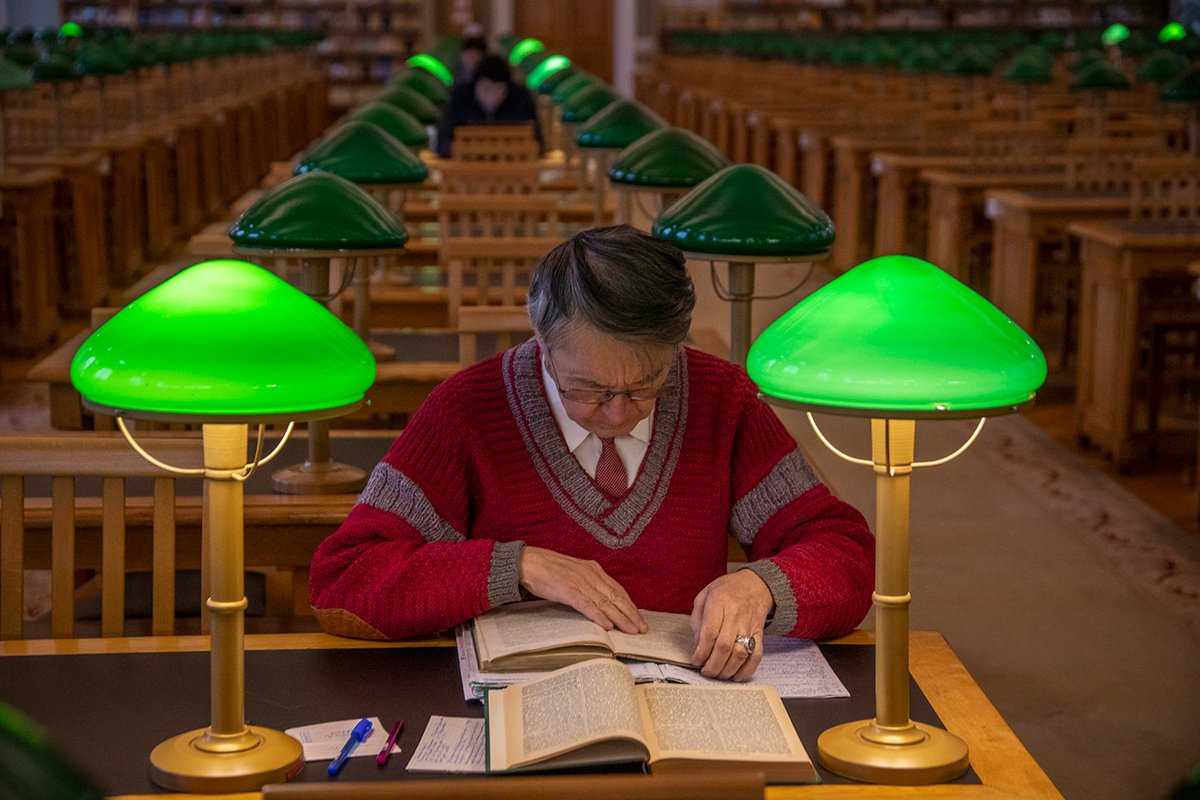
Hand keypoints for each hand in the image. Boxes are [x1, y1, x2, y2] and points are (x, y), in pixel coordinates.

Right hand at [518, 546, 646, 633]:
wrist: (528, 562)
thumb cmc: (548, 570)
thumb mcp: (574, 574)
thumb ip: (588, 585)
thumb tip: (601, 603)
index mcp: (593, 569)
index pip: (617, 590)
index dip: (630, 605)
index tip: (639, 618)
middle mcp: (590, 574)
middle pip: (616, 597)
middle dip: (631, 614)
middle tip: (642, 629)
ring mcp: (579, 581)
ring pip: (605, 603)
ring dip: (620, 618)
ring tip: (631, 630)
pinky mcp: (568, 590)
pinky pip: (587, 605)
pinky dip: (599, 616)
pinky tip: (607, 625)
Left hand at [690, 570, 772, 680]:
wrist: (755, 585)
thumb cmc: (726, 590)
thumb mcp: (705, 595)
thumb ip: (698, 618)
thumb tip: (698, 645)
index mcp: (719, 602)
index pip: (709, 632)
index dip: (701, 651)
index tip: (696, 661)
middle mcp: (735, 614)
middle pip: (724, 646)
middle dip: (713, 665)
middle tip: (706, 673)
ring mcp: (749, 625)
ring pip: (740, 653)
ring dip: (727, 670)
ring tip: (718, 675)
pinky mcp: (760, 634)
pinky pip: (756, 655)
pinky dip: (747, 670)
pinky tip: (736, 676)